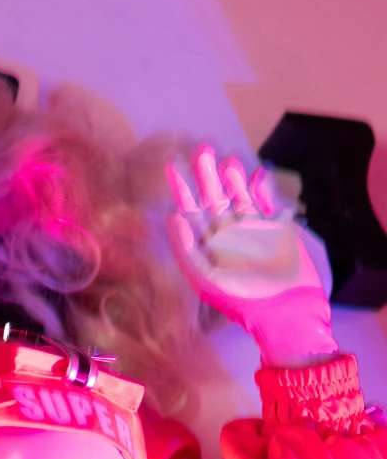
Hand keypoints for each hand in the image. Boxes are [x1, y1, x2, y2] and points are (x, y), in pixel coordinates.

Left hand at [165, 145, 337, 364]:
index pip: (191, 211)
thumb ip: (187, 249)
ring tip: (226, 158)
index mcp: (207, 245)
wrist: (285, 310)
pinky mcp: (276, 226)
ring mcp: (252, 228)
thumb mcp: (207, 278)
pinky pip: (266, 200)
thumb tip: (173, 217)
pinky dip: (262, 187)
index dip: (182, 189)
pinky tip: (257, 172)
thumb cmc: (243, 301)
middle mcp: (227, 233)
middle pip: (214, 196)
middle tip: (201, 148)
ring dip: (233, 176)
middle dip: (207, 173)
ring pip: (239, 194)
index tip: (172, 166)